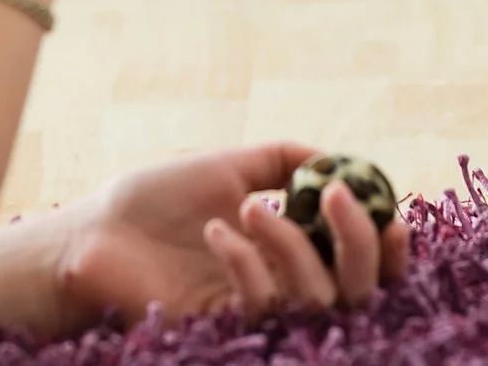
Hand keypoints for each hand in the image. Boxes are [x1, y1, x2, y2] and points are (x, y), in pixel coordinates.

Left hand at [46, 143, 409, 329]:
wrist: (95, 230)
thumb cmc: (155, 198)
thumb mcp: (228, 166)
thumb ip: (283, 161)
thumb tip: (339, 159)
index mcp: (289, 250)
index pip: (361, 265)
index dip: (388, 248)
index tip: (393, 214)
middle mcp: (280, 286)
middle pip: (357, 290)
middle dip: (357, 242)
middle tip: (334, 196)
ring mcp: (253, 311)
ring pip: (315, 298)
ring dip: (292, 244)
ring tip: (249, 207)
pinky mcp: (223, 328)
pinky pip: (261, 304)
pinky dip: (248, 261)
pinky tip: (216, 232)